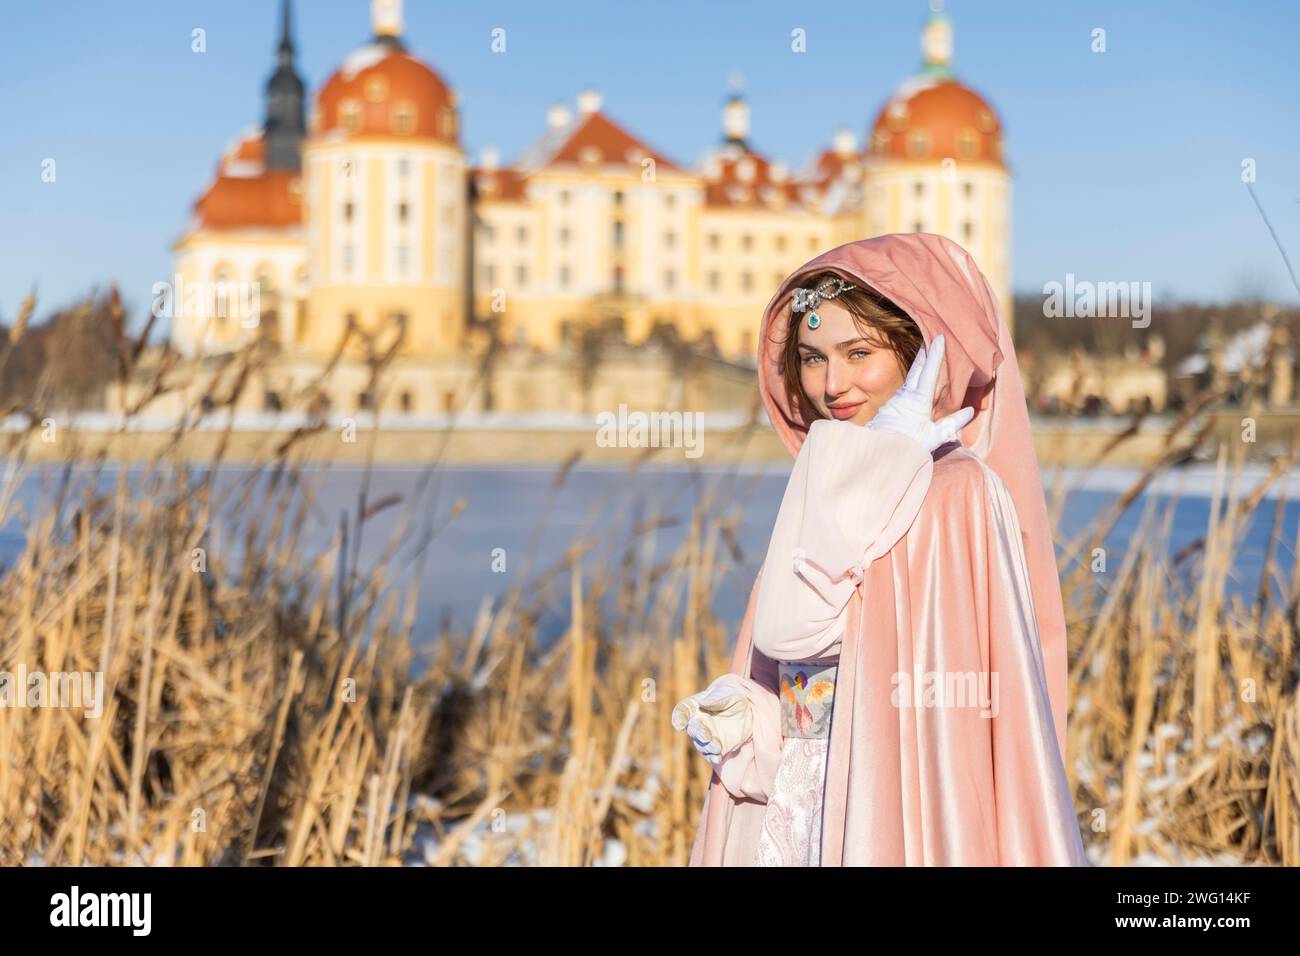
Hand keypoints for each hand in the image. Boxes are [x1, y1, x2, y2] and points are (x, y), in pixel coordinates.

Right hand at [672, 680, 752, 764]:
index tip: (680, 725)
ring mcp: (706, 737)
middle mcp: (697, 723)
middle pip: (692, 730)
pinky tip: (717, 758)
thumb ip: (717, 698)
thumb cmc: (732, 698)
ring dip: (707, 747)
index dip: (678, 718)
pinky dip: (712, 758)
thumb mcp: (729, 694)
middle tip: (706, 736)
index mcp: (695, 706)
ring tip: (717, 747)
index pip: (682, 711)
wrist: (746, 713)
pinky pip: (710, 755)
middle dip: (698, 734)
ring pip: (701, 744)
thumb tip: (703, 703)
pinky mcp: (716, 748)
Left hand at [866, 334, 974, 451]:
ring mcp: (893, 401)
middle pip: (916, 369)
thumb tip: (970, 411)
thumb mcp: (934, 437)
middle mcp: (904, 396)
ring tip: (924, 359)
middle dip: (923, 354)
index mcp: (918, 400)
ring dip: (917, 369)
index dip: (935, 354)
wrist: (879, 456)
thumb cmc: (908, 447)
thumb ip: (952, 423)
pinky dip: (910, 385)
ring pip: (908, 380)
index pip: (929, 372)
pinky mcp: (887, 409)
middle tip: (929, 339)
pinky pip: (902, 392)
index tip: (939, 337)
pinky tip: (912, 387)